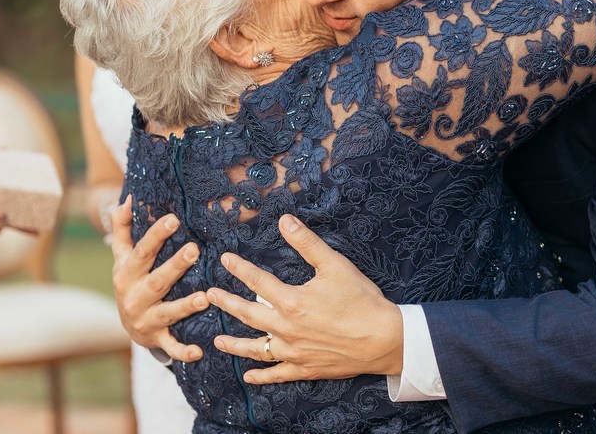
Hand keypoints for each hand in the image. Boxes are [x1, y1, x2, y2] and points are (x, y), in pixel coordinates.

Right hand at [109, 197, 208, 361]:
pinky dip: (183, 351)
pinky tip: (199, 350)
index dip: (156, 235)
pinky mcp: (156, 339)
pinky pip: (170, 347)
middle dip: (175, 267)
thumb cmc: (129, 280)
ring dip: (185, 306)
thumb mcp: (122, 255)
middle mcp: (134, 297)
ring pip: (166, 313)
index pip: (141, 252)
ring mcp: (145, 320)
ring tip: (205, 297)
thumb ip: (123, 226)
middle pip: (156, 281)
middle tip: (194, 250)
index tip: (174, 219)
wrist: (125, 325)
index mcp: (126, 273)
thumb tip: (129, 198)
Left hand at [208, 214, 402, 382]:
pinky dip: (262, 375)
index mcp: (291, 301)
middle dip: (227, 303)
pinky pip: (278, 374)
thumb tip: (284, 219)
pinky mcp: (306, 368)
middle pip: (248, 314)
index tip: (224, 259)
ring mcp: (295, 351)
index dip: (239, 268)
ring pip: (256, 348)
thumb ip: (306, 242)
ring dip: (235, 344)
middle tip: (210, 296)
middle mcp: (287, 328)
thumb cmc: (361, 300)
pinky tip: (249, 376)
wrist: (385, 340)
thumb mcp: (335, 264)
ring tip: (217, 341)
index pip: (256, 280)